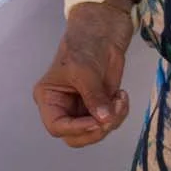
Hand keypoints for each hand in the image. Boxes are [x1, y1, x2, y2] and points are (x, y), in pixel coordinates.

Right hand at [32, 5, 134, 147]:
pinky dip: (120, 114)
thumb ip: (93, 97)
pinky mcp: (101, 107)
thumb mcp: (84, 71)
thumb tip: (104, 120)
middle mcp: (63, 108)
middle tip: (110, 116)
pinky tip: (122, 96)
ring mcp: (83, 109)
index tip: (96, 122)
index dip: (75, 129)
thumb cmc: (83, 47)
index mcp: (49, 98)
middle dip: (96, 130)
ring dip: (112, 121)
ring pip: (95, 132)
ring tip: (120, 99)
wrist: (103, 34)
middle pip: (75, 136)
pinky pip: (110, 122)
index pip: (56, 126)